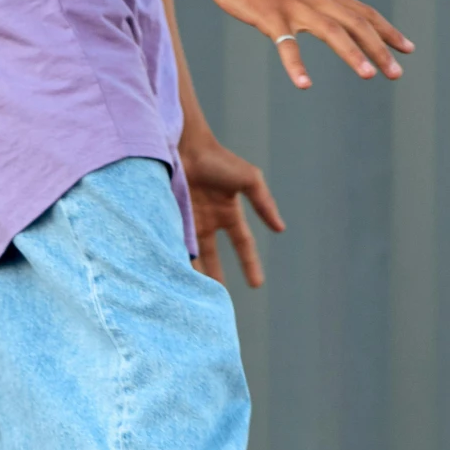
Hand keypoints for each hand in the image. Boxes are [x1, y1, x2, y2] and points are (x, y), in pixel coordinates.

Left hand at [182, 135, 283, 288]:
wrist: (185, 146)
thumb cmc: (219, 160)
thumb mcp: (249, 180)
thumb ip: (264, 204)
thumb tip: (280, 229)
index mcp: (228, 213)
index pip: (243, 245)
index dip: (250, 264)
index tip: (257, 285)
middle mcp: (208, 221)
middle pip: (213, 257)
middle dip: (215, 278)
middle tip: (217, 302)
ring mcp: (188, 221)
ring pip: (192, 255)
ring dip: (193, 275)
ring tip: (192, 298)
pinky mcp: (170, 220)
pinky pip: (173, 245)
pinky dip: (174, 260)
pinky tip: (173, 278)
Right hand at [198, 0, 411, 89]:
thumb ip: (320, 8)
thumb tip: (339, 26)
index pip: (365, 14)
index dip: (388, 31)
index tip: (408, 49)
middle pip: (356, 24)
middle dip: (379, 48)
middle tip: (397, 73)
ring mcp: (294, 8)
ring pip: (331, 31)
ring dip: (352, 54)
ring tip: (369, 76)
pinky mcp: (270, 17)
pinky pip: (286, 44)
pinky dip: (296, 65)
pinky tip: (305, 85)